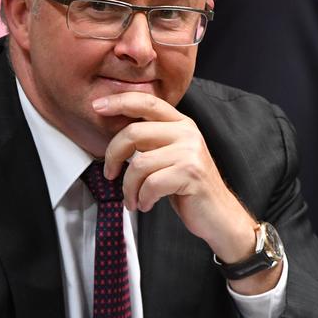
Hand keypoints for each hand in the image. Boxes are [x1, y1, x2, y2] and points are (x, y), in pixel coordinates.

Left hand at [93, 92, 281, 293]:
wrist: (220, 216)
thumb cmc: (187, 187)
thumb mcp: (170, 155)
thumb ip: (150, 140)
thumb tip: (113, 130)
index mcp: (180, 123)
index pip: (146, 101)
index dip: (119, 101)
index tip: (97, 106)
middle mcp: (187, 132)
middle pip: (134, 132)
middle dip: (113, 155)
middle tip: (109, 173)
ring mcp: (190, 152)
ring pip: (139, 164)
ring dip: (128, 187)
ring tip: (132, 199)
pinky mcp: (191, 174)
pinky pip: (151, 184)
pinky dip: (142, 198)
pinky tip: (146, 204)